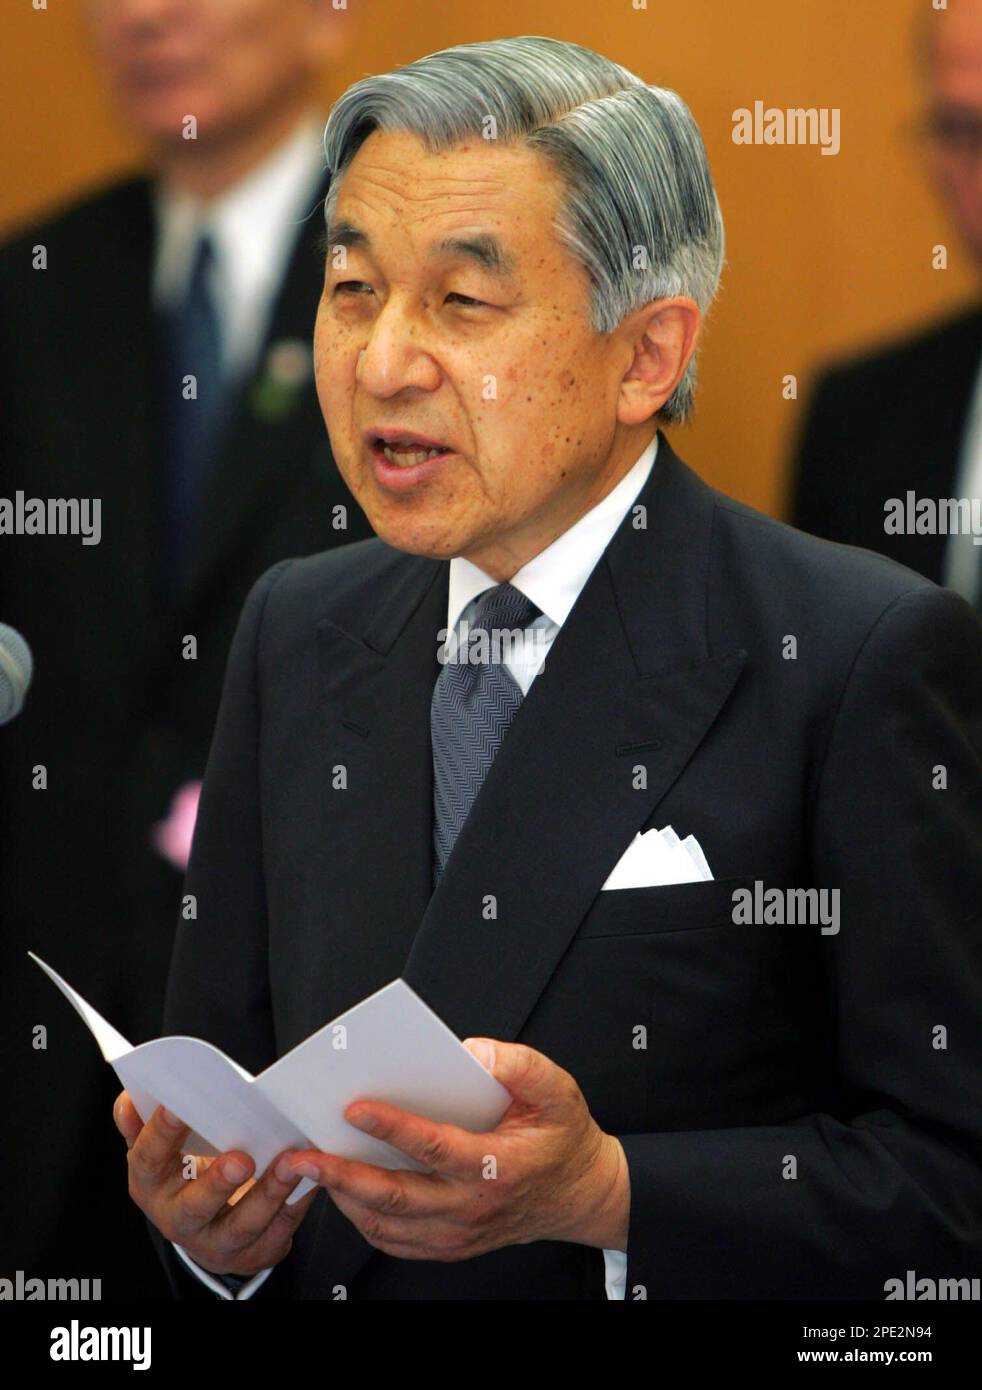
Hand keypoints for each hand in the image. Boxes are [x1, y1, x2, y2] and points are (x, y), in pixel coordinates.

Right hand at [114, 1091, 317, 1277]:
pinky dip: (297, 1204)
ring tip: (289, 1163)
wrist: (210, 1229)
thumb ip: (144, 1123)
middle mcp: (179, 1220)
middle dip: (217, 1185)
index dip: (161, 1134)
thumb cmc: (186, 1175)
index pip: (148, 1160)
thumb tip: (128, 1101)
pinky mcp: (254, 1252)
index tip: (179, 1106)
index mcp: (152, 1186)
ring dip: (268, 1194)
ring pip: (243, 1225)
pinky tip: (310, 1179)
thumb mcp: (160, 1152)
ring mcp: (216, 1242)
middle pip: (194, 1208)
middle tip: (240, 1159)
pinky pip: (280, 1231)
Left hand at [286, 1039, 629, 1261]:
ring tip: (312, 1170)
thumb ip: (519, 1065)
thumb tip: (472, 1051)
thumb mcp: (558, 1090)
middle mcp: (472, 1206)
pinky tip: (344, 1193)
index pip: (435, 1148)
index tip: (354, 1108)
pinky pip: (395, 1241)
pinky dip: (362, 1220)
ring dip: (344, 1199)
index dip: (392, 1128)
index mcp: (498, 1166)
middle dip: (343, 1175)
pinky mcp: (450, 1245)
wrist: (580, 1194)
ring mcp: (459, 1233)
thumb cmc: (563, 1137)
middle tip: (305, 1154)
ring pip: (388, 1224)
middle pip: (396, 1196)